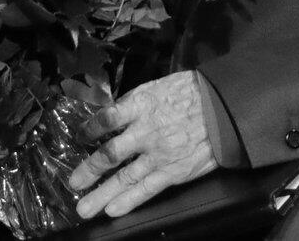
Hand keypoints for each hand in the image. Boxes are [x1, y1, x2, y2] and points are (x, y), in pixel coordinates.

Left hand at [67, 71, 217, 218]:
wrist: (225, 106)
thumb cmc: (193, 93)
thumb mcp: (159, 87)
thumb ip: (135, 103)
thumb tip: (112, 115)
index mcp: (142, 106)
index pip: (107, 118)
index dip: (89, 129)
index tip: (79, 137)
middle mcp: (147, 131)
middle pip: (110, 153)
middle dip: (89, 170)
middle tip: (74, 183)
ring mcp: (160, 154)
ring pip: (125, 177)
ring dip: (102, 195)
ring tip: (84, 208)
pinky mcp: (174, 171)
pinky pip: (147, 189)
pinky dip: (129, 201)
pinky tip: (113, 210)